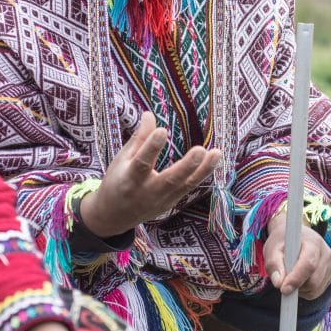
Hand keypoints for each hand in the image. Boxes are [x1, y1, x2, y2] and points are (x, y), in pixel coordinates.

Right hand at [80, 112, 220, 237]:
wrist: (114, 216)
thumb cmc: (117, 182)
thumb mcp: (121, 160)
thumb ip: (139, 139)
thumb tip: (149, 114)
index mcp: (130, 179)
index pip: (142, 163)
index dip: (151, 147)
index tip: (162, 130)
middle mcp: (147, 192)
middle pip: (170, 180)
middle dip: (186, 166)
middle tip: (201, 150)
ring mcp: (161, 200)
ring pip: (185, 185)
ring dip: (203, 170)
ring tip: (216, 153)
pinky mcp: (171, 203)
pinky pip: (188, 188)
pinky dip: (201, 175)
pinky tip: (213, 161)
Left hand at [263, 211, 330, 298]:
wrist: (295, 237)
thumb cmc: (284, 243)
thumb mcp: (273, 249)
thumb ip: (274, 264)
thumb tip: (278, 282)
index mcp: (313, 242)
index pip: (309, 264)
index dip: (296, 279)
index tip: (283, 289)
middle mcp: (326, 253)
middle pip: (313, 281)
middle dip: (296, 286)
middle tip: (282, 283)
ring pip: (315, 289)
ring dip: (300, 290)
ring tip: (290, 277)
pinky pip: (317, 292)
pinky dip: (306, 291)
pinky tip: (299, 280)